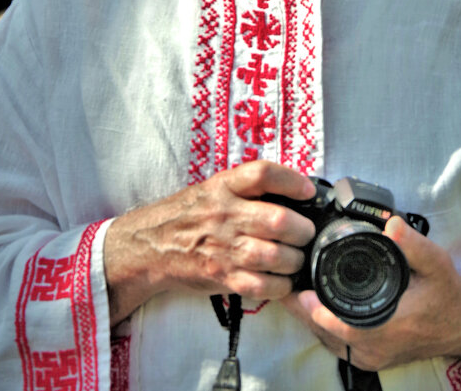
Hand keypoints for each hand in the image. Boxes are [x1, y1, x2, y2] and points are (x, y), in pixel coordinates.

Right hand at [104, 160, 315, 326]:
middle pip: (278, 220)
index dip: (291, 181)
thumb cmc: (189, 214)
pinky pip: (262, 285)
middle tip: (306, 233)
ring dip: (294, 259)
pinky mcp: (223, 276)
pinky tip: (281, 279)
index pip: (262, 174)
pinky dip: (280, 285)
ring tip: (295, 257)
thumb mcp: (214, 188)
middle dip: (302, 230)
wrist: (152, 245)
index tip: (308, 191)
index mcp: (224, 186)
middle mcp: (225, 214)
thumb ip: (247, 188)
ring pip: (275, 255)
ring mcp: (223, 247)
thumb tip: (294, 192)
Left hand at [282, 216, 460, 371]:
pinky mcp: (372, 356)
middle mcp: (377, 348)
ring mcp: (373, 356)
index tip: (298, 291)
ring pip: (329, 342)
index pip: (342, 326)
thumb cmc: (448, 294)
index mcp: (389, 327)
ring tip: (290, 293)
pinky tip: (310, 308)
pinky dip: (322, 328)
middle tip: (284, 284)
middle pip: (327, 334)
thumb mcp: (436, 264)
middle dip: (303, 311)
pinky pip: (338, 346)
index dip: (316, 311)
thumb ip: (414, 244)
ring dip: (309, 320)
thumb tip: (392, 224)